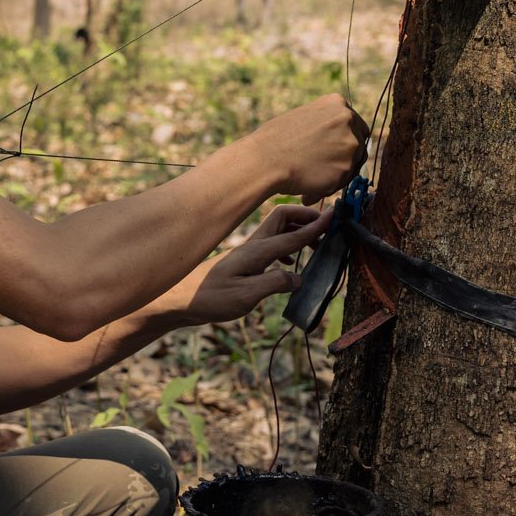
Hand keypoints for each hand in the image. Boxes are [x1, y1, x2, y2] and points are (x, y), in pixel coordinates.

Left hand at [173, 203, 334, 325]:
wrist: (181, 299)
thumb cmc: (210, 298)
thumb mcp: (245, 296)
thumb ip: (273, 284)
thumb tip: (298, 278)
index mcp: (257, 252)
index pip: (293, 235)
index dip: (315, 227)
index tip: (334, 216)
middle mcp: (254, 246)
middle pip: (284, 218)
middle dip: (306, 218)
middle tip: (326, 227)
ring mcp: (248, 251)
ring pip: (278, 230)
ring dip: (298, 232)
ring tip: (315, 246)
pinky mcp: (244, 260)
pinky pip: (272, 245)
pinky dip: (287, 248)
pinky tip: (289, 266)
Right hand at [252, 94, 368, 201]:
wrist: (265, 160)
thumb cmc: (275, 141)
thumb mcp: (304, 118)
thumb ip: (325, 125)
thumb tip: (335, 141)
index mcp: (337, 103)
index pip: (355, 124)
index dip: (344, 141)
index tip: (333, 152)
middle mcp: (348, 120)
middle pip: (359, 144)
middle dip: (345, 158)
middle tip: (322, 169)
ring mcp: (350, 144)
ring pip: (352, 165)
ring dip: (335, 176)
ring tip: (308, 181)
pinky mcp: (347, 168)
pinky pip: (341, 183)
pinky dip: (326, 190)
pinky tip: (307, 191)